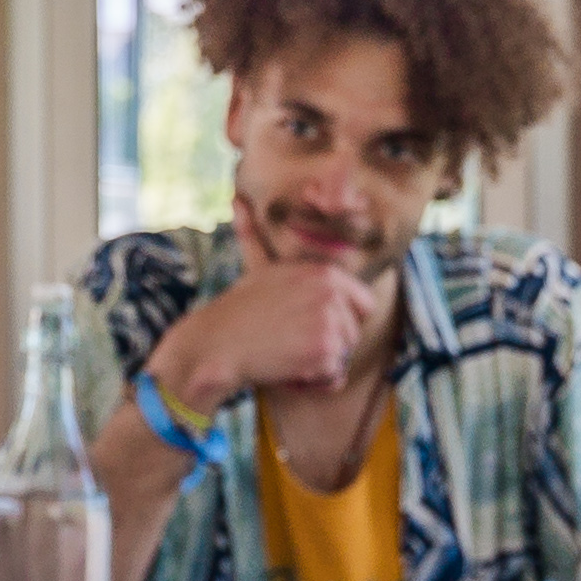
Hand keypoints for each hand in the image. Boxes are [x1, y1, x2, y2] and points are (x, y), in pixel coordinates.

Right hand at [155, 258, 380, 407]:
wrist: (217, 343)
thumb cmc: (235, 310)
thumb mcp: (255, 267)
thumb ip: (256, 237)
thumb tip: (237, 199)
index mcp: (323, 273)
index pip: (363, 303)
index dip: (342, 321)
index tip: (312, 329)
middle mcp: (332, 291)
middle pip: (354, 332)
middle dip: (329, 345)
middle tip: (291, 341)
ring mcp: (330, 319)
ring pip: (344, 355)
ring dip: (319, 364)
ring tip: (287, 352)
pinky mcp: (325, 349)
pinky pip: (334, 375)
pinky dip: (313, 380)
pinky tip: (287, 367)